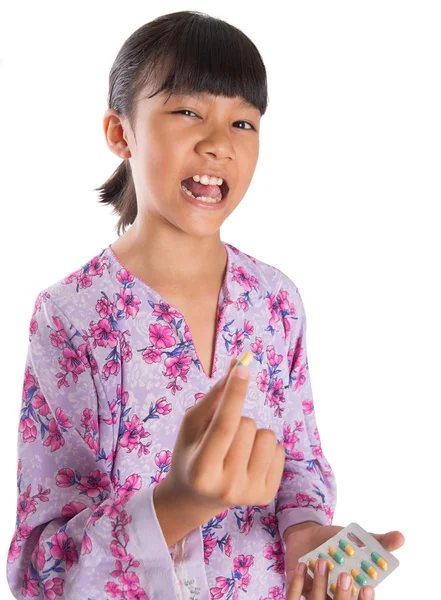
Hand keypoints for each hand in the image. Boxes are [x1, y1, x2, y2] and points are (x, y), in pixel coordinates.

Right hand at [159, 356, 285, 522]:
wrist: (195, 498)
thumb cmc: (191, 452)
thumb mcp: (193, 425)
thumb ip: (215, 396)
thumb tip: (239, 364)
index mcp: (202, 469)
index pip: (224, 425)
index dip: (233, 393)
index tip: (242, 367)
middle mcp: (226, 486)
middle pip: (247, 425)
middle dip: (237, 419)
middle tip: (223, 437)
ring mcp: (249, 493)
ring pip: (266, 435)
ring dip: (253, 433)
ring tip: (236, 448)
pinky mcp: (267, 495)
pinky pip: (279, 450)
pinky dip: (264, 447)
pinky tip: (247, 460)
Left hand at [285, 524, 404, 598]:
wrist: (306, 535)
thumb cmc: (334, 541)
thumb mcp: (356, 540)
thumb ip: (377, 542)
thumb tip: (401, 537)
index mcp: (353, 589)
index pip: (362, 599)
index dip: (365, 598)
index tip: (370, 586)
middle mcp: (335, 596)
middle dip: (345, 594)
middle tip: (347, 575)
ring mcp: (316, 594)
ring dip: (322, 583)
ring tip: (324, 560)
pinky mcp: (297, 588)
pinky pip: (296, 592)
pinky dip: (299, 579)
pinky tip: (303, 563)